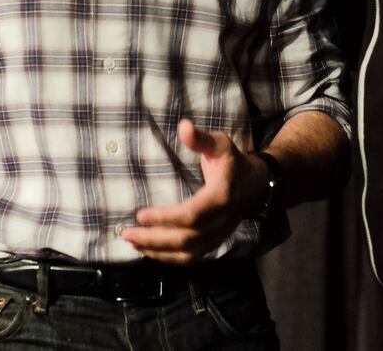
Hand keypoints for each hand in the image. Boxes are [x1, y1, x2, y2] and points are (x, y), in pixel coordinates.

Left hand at [121, 119, 268, 263]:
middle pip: (185, 239)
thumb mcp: (220, 144)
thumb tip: (183, 126)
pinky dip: (169, 258)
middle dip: (154, 239)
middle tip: (126, 234)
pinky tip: (150, 251)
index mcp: (220, 197)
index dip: (165, 218)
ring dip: (158, 252)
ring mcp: (218, 235)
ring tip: (133, 243)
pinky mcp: (214, 242)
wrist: (256, 184)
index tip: (140, 214)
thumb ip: (201, 139)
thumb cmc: (233, 161)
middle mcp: (220, 221)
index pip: (191, 215)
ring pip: (187, 253)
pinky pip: (191, 257)